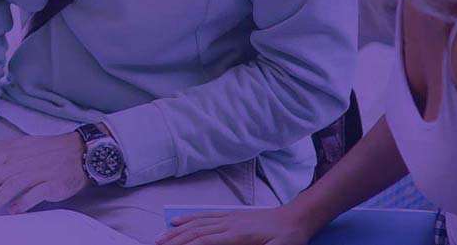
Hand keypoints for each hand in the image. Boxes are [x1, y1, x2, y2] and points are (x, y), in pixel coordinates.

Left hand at [0, 133, 87, 217]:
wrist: (78, 152)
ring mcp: (36, 172)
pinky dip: (23, 202)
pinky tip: (12, 211)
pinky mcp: (51, 183)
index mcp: (9, 152)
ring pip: (10, 186)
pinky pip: (35, 193)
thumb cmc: (44, 150)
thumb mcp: (16, 144)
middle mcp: (20, 162)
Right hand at [157, 206, 322, 244]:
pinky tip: (177, 221)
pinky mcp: (230, 215)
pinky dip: (188, 219)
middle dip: (173, 241)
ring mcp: (227, 218)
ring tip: (160, 238)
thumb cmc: (289, 238)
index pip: (203, 242)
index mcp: (236, 235)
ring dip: (175, 231)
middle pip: (194, 233)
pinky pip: (204, 216)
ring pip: (195, 224)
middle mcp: (227, 224)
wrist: (297, 218)